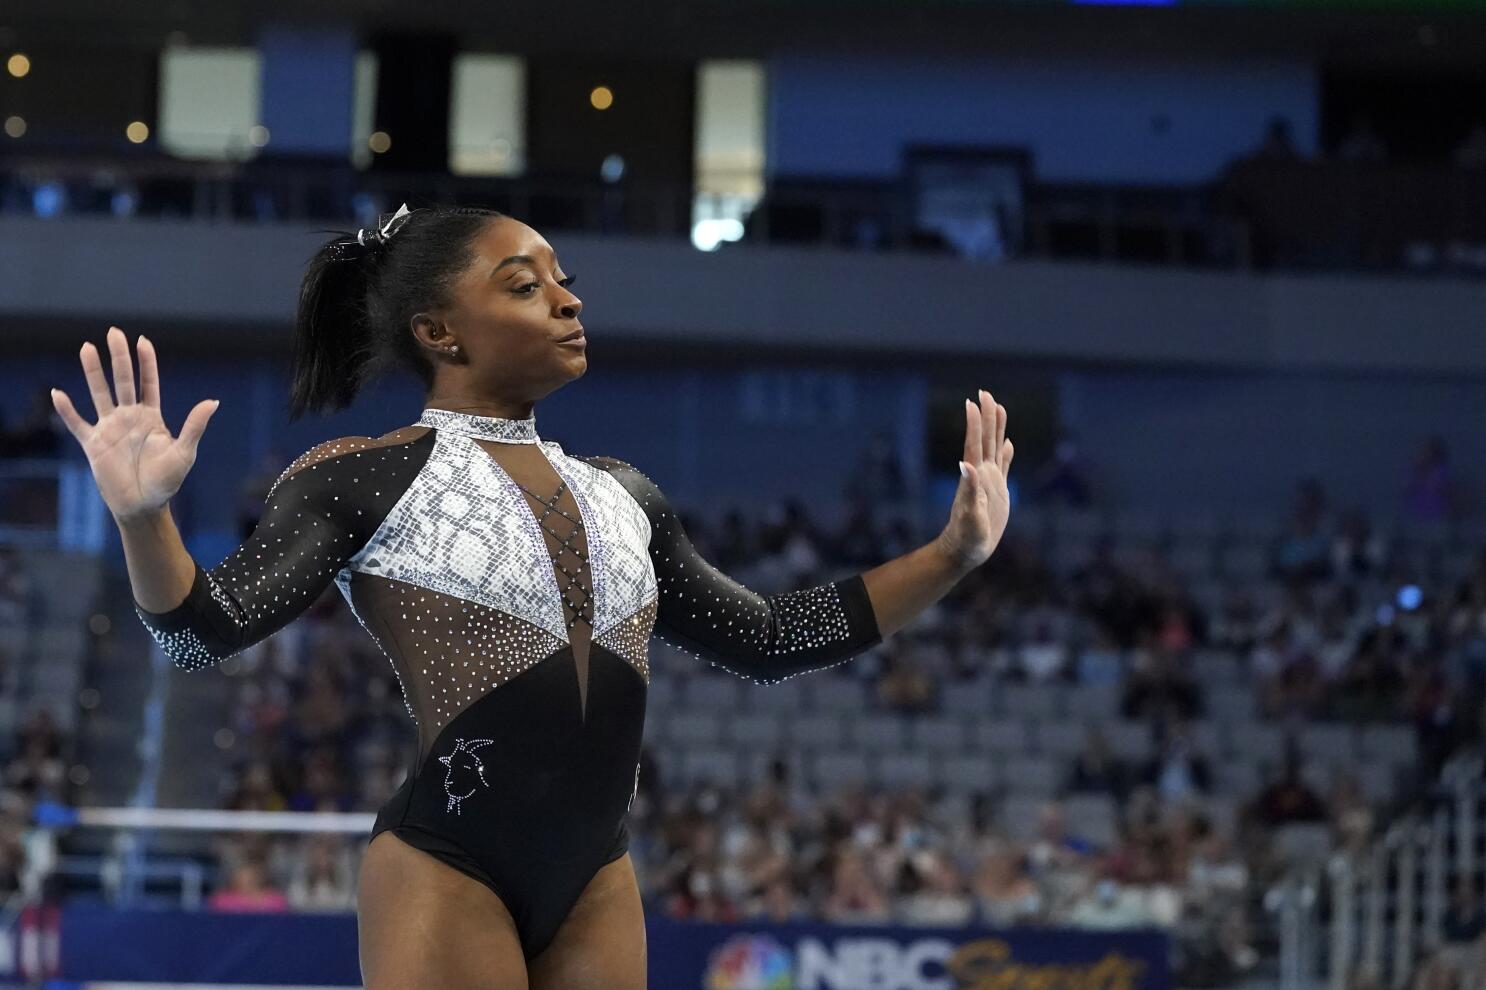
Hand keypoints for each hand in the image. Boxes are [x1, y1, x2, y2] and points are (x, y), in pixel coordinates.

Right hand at [51, 326, 218, 522]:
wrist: (143, 506)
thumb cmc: (167, 481)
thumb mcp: (184, 452)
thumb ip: (194, 426)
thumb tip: (213, 401)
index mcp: (152, 418)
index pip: (148, 384)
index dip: (146, 363)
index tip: (142, 340)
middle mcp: (129, 418)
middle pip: (123, 381)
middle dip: (119, 357)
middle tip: (114, 332)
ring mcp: (109, 429)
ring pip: (99, 393)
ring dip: (93, 372)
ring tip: (87, 347)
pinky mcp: (93, 444)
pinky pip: (77, 423)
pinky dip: (67, 410)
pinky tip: (58, 393)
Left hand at [935, 389, 1013, 571]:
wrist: (967, 550)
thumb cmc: (966, 538)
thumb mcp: (969, 516)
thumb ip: (968, 491)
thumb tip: (966, 465)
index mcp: (975, 477)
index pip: (975, 445)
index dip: (974, 424)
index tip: (972, 402)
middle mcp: (981, 475)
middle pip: (986, 440)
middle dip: (986, 416)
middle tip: (985, 393)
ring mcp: (990, 482)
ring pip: (995, 448)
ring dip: (997, 428)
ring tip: (998, 407)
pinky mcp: (998, 492)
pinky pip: (1003, 467)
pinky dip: (1006, 453)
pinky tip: (1008, 443)